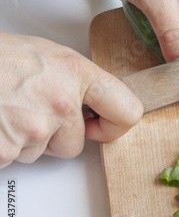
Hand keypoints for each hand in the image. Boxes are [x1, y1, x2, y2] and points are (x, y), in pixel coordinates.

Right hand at [0, 32, 142, 168]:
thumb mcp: (48, 56)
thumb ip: (77, 83)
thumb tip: (95, 106)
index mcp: (76, 73)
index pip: (127, 111)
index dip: (115, 124)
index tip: (104, 126)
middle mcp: (60, 102)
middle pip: (75, 145)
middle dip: (54, 137)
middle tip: (28, 110)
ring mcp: (34, 128)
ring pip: (42, 154)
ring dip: (25, 140)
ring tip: (6, 110)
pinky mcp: (7, 149)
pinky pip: (13, 160)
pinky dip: (3, 149)